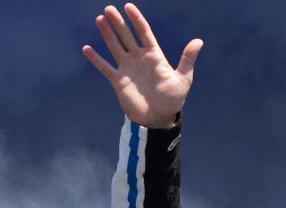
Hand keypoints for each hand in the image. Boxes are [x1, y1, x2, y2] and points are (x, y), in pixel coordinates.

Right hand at [81, 3, 202, 127]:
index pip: (144, 32)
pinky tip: (87, 48)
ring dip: (107, 34)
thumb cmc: (173, 99)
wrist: (159, 118)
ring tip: (99, 19)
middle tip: (108, 8)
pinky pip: (105, 67)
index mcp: (154, 56)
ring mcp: (128, 68)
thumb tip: (198, 41)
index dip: (136, 19)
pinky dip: (96, 59)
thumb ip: (187, 59)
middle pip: (126, 36)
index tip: (128, 7)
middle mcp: (139, 59)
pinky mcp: (119, 81)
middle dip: (118, 23)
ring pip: (115, 47)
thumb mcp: (183, 79)